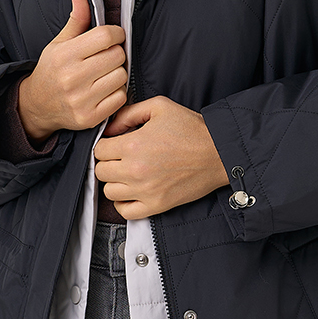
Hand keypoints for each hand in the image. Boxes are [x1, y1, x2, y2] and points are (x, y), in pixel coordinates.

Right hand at [18, 0, 127, 139]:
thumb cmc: (52, 70)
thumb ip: (77, 17)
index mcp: (65, 55)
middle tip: (106, 56)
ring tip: (104, 73)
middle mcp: (72, 78)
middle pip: (117, 55)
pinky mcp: (91, 117)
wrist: (38, 105)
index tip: (111, 36)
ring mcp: (82, 100)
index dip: (115, 33)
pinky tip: (104, 89)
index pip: (106, 36)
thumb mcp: (59, 42)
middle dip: (116, 52)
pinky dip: (117, 92)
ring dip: (117, 73)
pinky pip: (121, 97)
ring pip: (121, 76)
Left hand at [93, 95, 229, 218]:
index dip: (106, 145)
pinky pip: (125, 211)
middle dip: (109, 162)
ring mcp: (145, 190)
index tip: (116, 145)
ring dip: (115, 182)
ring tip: (128, 174)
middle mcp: (135, 169)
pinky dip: (124, 203)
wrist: (218, 153)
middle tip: (123, 158)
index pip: (99, 150)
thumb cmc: (192, 130)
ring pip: (109, 191)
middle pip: (101, 171)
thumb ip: (128, 113)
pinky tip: (132, 191)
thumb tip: (109, 128)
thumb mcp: (159, 107)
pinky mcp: (156, 205)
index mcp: (133, 144)